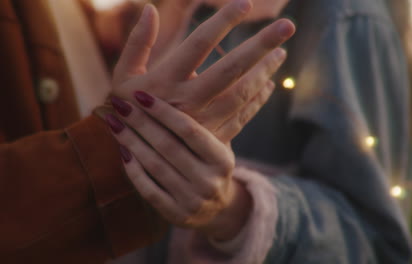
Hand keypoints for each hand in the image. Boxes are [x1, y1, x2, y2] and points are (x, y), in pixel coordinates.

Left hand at [105, 88, 273, 238]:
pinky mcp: (176, 215)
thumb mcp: (217, 142)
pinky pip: (148, 190)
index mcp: (222, 160)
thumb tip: (185, 75)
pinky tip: (120, 149)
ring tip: (112, 121)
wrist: (217, 207)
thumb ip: (204, 117)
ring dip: (130, 141)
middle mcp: (210, 182)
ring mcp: (192, 201)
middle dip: (140, 123)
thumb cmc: (210, 163)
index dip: (163, 112)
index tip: (140, 94)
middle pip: (168, 147)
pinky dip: (133, 169)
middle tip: (117, 102)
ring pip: (155, 167)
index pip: (189, 131)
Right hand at [111, 0, 294, 142]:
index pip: (199, 43)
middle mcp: (187, 100)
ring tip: (281, 53)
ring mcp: (203, 122)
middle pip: (231, 68)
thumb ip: (137, 42)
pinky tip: (270, 84)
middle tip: (287, 26)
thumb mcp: (123, 75)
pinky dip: (258, 99)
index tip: (244, 3)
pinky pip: (242, 116)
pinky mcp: (212, 139)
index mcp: (165, 79)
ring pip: (242, 93)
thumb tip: (151, 8)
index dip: (223, 21)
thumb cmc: (126, 110)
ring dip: (265, 71)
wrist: (133, 157)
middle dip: (261, 45)